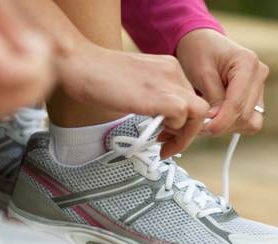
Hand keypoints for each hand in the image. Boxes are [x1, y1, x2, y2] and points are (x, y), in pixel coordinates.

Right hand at [58, 43, 208, 157]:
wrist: (79, 64)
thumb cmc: (96, 76)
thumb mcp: (135, 85)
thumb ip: (151, 98)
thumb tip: (159, 120)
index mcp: (167, 66)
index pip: (190, 98)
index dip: (182, 121)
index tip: (167, 134)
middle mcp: (172, 71)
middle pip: (198, 107)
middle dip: (186, 131)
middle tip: (167, 145)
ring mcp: (168, 82)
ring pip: (198, 113)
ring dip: (184, 135)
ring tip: (164, 145)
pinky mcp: (160, 96)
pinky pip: (183, 116)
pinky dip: (173, 132)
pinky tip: (155, 137)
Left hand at [176, 29, 268, 136]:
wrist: (202, 42)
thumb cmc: (199, 53)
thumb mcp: (201, 73)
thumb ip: (213, 98)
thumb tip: (217, 123)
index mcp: (247, 63)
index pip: (237, 103)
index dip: (221, 121)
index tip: (204, 129)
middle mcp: (259, 74)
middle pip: (246, 115)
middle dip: (223, 125)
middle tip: (201, 126)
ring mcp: (260, 86)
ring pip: (251, 121)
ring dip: (229, 126)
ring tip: (208, 121)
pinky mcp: (256, 96)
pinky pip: (250, 119)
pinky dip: (233, 123)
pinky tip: (217, 118)